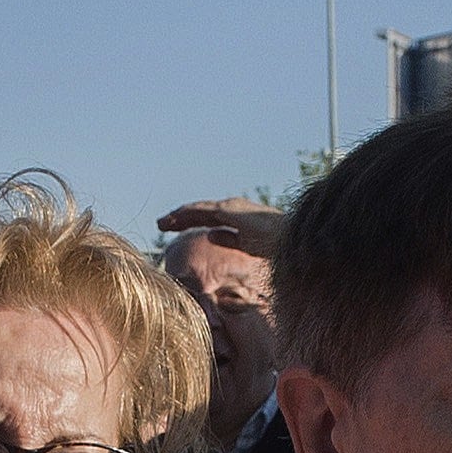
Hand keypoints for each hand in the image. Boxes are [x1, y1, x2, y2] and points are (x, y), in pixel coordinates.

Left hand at [158, 197, 286, 263]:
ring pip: (196, 211)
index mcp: (236, 217)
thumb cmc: (276, 243)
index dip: (189, 223)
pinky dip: (185, 215)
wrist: (290, 238)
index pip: (207, 220)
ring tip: (160, 223)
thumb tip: (211, 235)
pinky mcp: (227, 210)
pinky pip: (201, 212)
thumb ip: (230, 239)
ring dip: (177, 216)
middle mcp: (231, 208)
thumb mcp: (247, 245)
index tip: (174, 228)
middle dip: (179, 219)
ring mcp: (229, 207)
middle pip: (199, 214)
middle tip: (161, 225)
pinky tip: (173, 219)